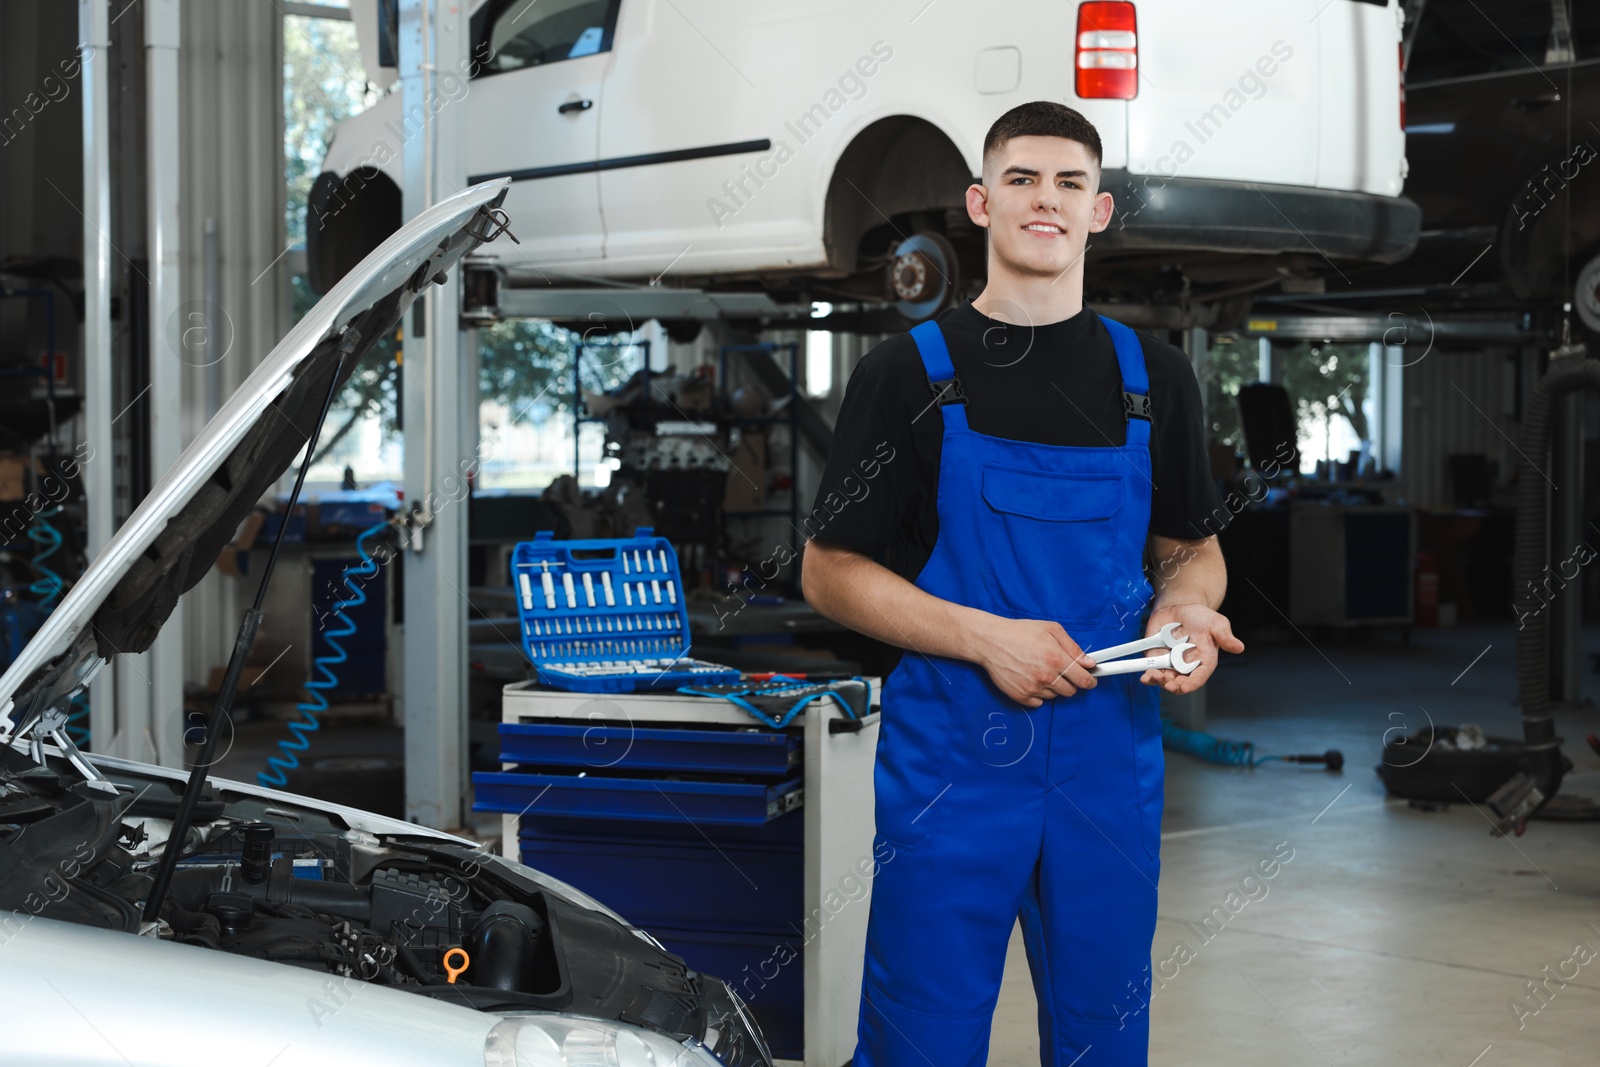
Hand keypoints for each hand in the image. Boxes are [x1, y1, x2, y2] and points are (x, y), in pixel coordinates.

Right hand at [971, 615, 1097, 706]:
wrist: (990, 641)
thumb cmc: (1020, 632)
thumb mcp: (1050, 629)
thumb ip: (1072, 647)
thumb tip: (1089, 663)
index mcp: (1056, 659)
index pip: (1084, 681)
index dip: (1090, 681)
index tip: (1090, 680)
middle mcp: (1046, 676)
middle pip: (1071, 692)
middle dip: (1070, 682)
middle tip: (1060, 671)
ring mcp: (1033, 688)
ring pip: (1054, 696)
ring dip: (1052, 687)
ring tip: (1040, 670)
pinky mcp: (1020, 696)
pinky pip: (1039, 703)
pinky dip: (1038, 694)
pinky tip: (1031, 679)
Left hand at [1138, 602, 1243, 693]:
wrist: (1181, 607)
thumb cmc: (1202, 618)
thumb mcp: (1217, 623)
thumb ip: (1225, 636)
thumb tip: (1239, 647)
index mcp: (1203, 662)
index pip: (1198, 678)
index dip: (1191, 684)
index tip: (1184, 687)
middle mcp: (1186, 666)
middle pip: (1179, 683)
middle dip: (1173, 686)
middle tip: (1167, 682)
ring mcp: (1170, 663)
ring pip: (1164, 680)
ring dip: (1158, 682)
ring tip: (1155, 677)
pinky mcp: (1155, 657)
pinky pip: (1151, 669)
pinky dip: (1148, 675)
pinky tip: (1145, 676)